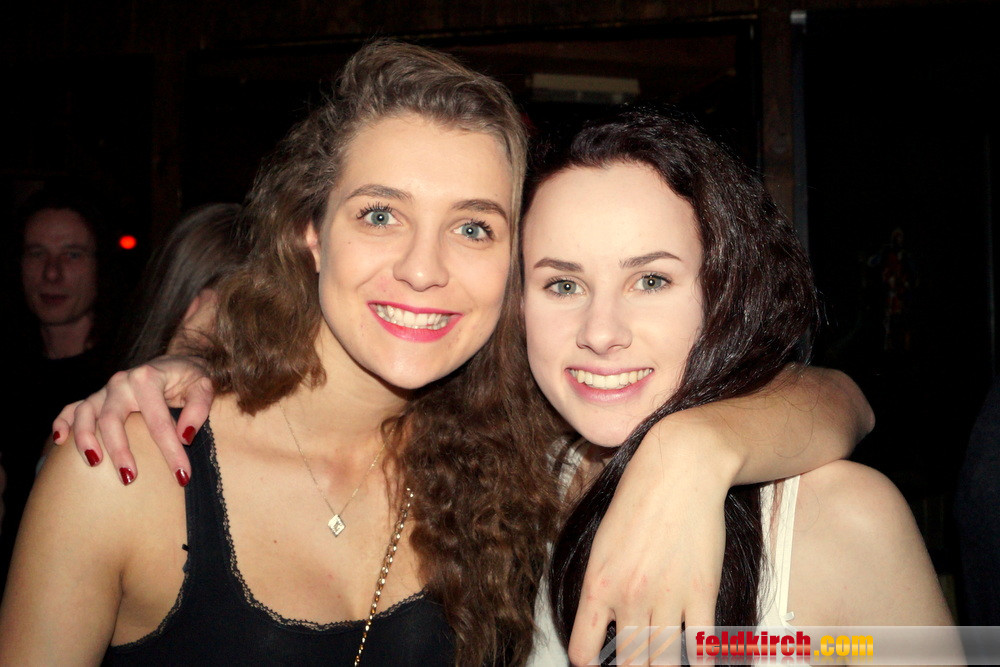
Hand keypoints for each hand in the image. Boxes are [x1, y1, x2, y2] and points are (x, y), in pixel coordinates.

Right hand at [52, 356, 213, 484]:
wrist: (177, 363)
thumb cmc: (191, 378)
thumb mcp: (204, 386)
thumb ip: (199, 408)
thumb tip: (185, 436)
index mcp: (148, 378)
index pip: (159, 421)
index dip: (171, 451)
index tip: (182, 477)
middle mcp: (121, 382)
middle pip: (112, 419)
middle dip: (119, 451)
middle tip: (129, 478)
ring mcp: (105, 390)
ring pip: (85, 414)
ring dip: (85, 440)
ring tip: (94, 465)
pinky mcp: (96, 398)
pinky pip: (72, 409)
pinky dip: (62, 423)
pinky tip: (60, 441)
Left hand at [568, 418, 733, 665]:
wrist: (680, 469)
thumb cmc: (638, 497)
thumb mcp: (602, 541)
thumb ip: (600, 583)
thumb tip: (601, 619)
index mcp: (599, 584)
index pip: (583, 651)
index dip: (588, 662)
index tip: (597, 661)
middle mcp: (630, 598)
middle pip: (630, 664)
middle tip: (637, 660)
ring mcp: (668, 598)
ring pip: (664, 662)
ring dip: (664, 666)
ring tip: (663, 659)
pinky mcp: (702, 593)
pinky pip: (702, 647)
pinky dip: (702, 661)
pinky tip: (699, 661)